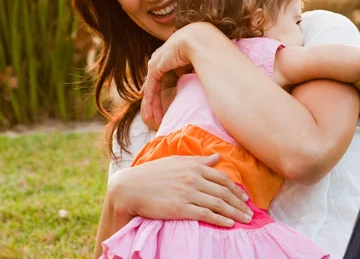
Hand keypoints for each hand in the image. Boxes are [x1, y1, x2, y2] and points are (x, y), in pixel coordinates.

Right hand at [108, 154, 252, 227]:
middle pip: (223, 192)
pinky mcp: (180, 208)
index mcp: (192, 166)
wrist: (132, 187)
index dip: (235, 189)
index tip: (244, 198)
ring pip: (218, 203)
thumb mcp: (176, 161)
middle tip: (250, 213)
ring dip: (234, 213)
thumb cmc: (153, 173)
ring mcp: (187, 193)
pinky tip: (229, 224)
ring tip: (245, 220)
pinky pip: (205, 213)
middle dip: (239, 203)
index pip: (221, 178)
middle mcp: (192, 178)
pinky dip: (220, 219)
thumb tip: (217, 157)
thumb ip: (198, 160)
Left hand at [141, 26, 195, 125]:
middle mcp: (162, 56)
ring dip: (152, 104)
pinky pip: (152, 87)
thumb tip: (197, 81)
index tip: (157, 100)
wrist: (200, 40)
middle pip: (155, 82)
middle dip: (154, 99)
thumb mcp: (195, 62)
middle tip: (155, 115)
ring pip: (152, 87)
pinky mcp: (155, 67)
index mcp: (172, 53)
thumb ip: (190, 71)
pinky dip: (150, 101)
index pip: (162, 73)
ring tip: (153, 120)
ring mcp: (157, 61)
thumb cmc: (205, 48)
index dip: (158, 87)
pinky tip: (150, 113)